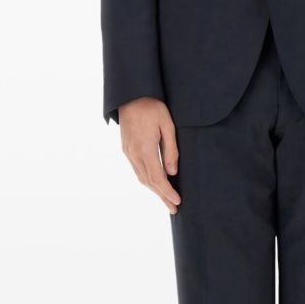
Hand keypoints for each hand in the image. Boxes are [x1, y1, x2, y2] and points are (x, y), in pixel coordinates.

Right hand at [117, 97, 181, 213]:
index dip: (167, 192)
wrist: (131, 95)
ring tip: (166, 200)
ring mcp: (128, 152)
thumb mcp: (167, 125)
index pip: (157, 178)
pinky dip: (147, 180)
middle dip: (162, 196)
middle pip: (149, 182)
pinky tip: (155, 184)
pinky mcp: (126, 148)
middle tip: (173, 208)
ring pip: (141, 177)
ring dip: (154, 190)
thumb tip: (172, 173)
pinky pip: (137, 170)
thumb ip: (171, 150)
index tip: (177, 201)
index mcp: (144, 148)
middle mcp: (133, 153)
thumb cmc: (153, 107)